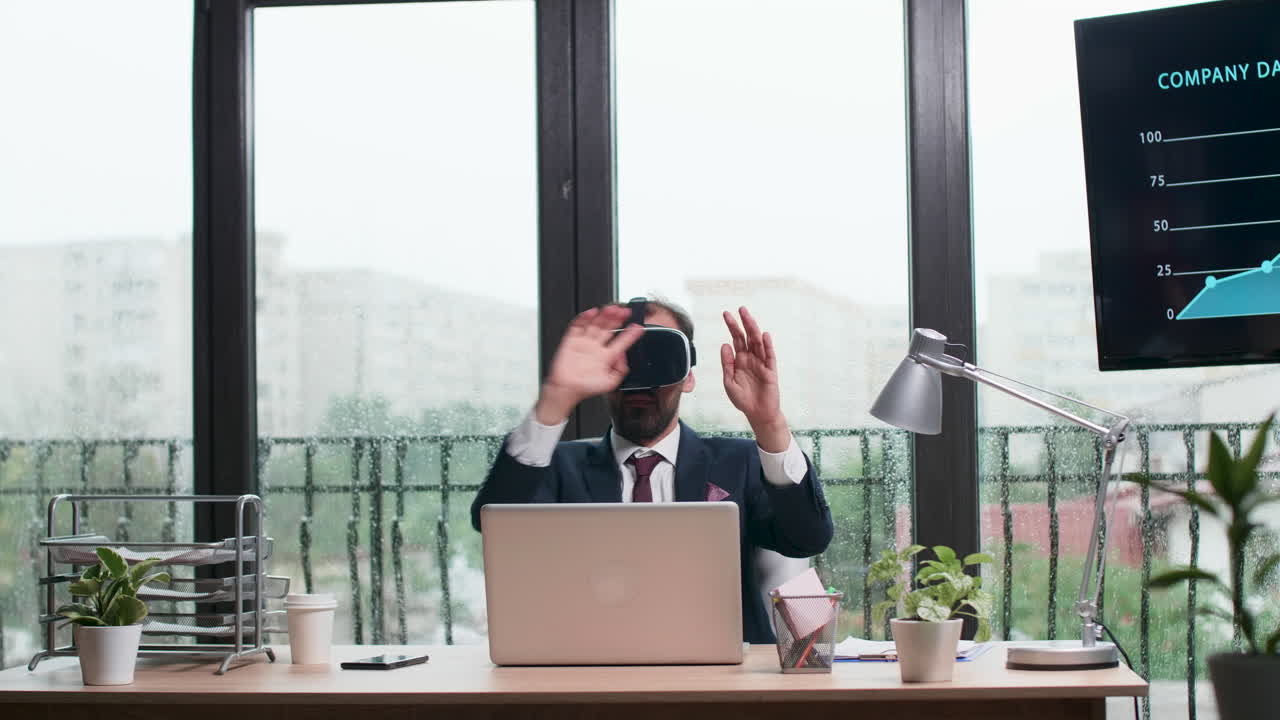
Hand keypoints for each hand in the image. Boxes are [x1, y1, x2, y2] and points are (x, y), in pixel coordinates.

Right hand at [534, 306, 643, 424]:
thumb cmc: (586, 388)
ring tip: (612, 309)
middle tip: (625, 311)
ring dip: (604, 315)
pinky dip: (584, 318)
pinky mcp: (571, 340)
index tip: (638, 327)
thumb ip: (621, 370)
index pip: (621, 341)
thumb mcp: (611, 383)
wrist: (566, 390)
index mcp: (607, 357)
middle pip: (609, 328)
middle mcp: (596, 348)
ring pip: (596, 324)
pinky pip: (578, 325)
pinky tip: (592, 313)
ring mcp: (584, 343)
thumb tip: (623, 355)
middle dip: (617, 319)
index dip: (630, 334)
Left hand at [721, 307, 789, 451]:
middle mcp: (751, 358)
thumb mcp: (729, 381)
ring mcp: (762, 363)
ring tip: (749, 317)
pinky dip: (767, 346)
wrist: (757, 414)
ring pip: (758, 343)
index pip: (736, 339)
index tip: (726, 313)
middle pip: (748, 337)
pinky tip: (764, 335)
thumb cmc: (743, 399)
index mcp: (740, 360)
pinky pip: (769, 356)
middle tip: (740, 308)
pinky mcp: (770, 371)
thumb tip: (725, 344)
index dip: (732, 326)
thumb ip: (727, 364)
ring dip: (754, 329)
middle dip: (744, 323)